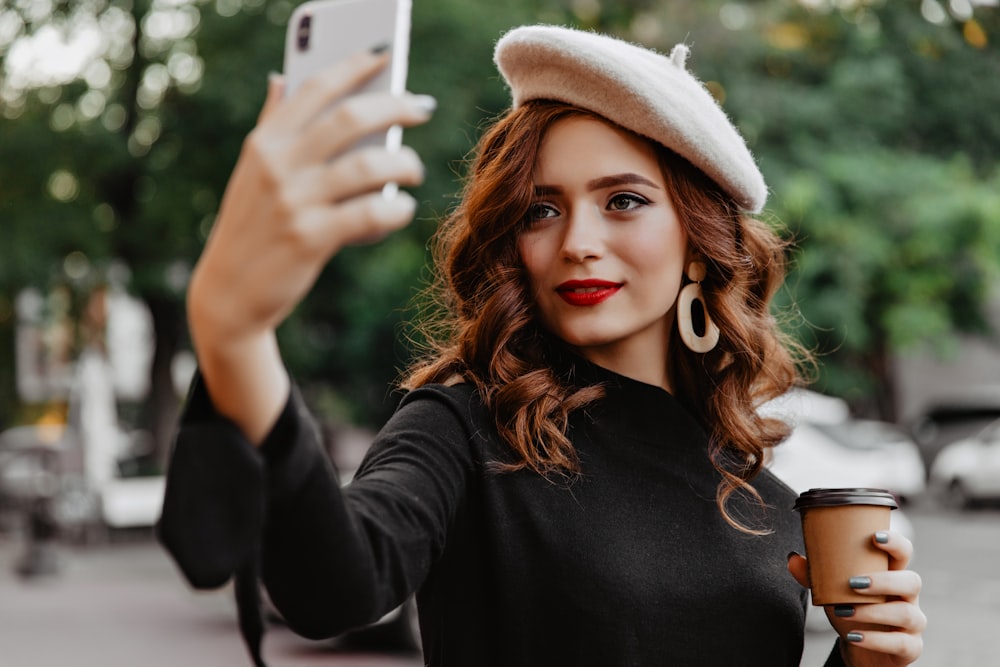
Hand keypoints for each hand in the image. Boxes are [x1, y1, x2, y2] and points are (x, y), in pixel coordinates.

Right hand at [189, 48, 434, 347]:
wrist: (228, 295)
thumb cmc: (250, 229)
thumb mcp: (251, 173)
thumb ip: (271, 125)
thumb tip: (281, 79)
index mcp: (265, 143)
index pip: (314, 89)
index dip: (353, 66)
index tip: (385, 55)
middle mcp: (277, 166)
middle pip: (349, 118)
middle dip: (394, 106)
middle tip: (421, 108)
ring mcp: (294, 202)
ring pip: (368, 166)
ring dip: (403, 163)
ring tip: (414, 169)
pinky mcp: (310, 239)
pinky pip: (370, 213)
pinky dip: (395, 209)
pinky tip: (401, 208)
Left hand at [788, 531, 924, 665]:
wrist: (862, 649)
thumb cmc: (853, 611)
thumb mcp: (834, 591)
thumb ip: (815, 576)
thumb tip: (792, 558)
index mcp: (892, 574)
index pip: (904, 553)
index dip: (895, 543)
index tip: (874, 536)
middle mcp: (908, 596)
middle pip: (912, 581)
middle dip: (884, 580)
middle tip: (853, 582)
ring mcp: (912, 623)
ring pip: (906, 614)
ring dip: (873, 612)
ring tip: (844, 611)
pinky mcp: (910, 647)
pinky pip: (901, 643)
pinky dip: (875, 640)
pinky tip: (854, 636)